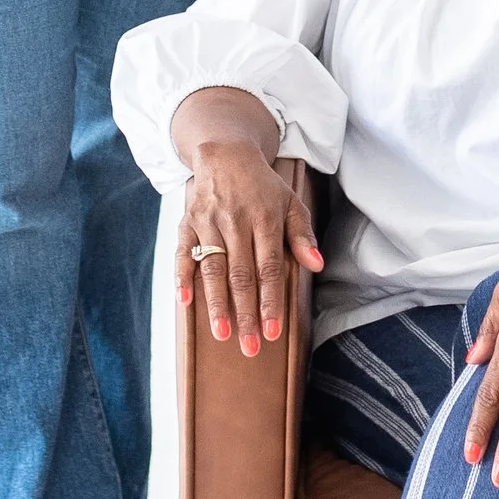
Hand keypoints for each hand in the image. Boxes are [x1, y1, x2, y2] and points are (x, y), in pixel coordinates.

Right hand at [178, 143, 322, 360]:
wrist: (225, 152)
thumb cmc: (262, 186)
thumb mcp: (290, 202)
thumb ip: (302, 235)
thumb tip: (316, 265)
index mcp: (264, 219)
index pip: (269, 267)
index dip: (270, 300)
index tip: (273, 331)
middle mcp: (235, 221)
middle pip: (241, 274)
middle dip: (245, 313)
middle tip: (250, 346)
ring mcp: (209, 221)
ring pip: (213, 268)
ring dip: (216, 303)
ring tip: (222, 334)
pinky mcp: (187, 221)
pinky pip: (182, 251)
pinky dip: (181, 276)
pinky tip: (184, 302)